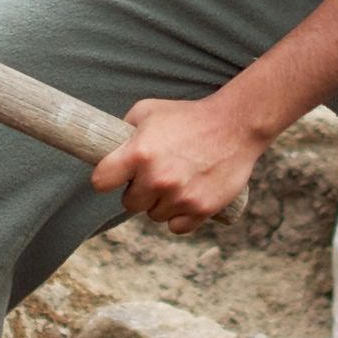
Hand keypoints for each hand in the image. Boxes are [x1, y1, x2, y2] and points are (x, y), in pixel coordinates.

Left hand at [93, 95, 270, 234]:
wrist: (236, 124)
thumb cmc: (189, 115)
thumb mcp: (149, 110)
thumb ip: (124, 130)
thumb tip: (108, 147)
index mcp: (138, 153)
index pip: (101, 181)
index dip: (107, 179)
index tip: (114, 177)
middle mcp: (157, 178)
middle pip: (129, 203)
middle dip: (138, 191)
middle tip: (153, 176)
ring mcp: (180, 196)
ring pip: (154, 215)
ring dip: (160, 203)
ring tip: (175, 182)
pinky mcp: (201, 209)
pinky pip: (177, 227)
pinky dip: (180, 217)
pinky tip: (186, 198)